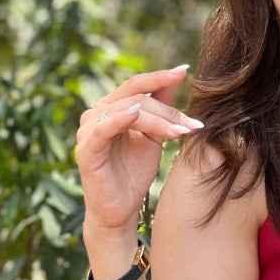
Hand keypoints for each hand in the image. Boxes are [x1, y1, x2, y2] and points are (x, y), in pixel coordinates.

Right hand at [75, 64, 203, 236]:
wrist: (121, 209)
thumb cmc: (134, 173)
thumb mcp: (154, 136)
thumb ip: (161, 107)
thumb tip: (178, 75)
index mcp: (111, 108)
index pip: (136, 85)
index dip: (160, 77)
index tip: (184, 70)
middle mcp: (96, 114)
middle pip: (135, 98)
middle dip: (167, 111)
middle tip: (193, 126)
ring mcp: (88, 131)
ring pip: (126, 111)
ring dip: (157, 120)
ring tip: (180, 133)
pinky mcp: (86, 150)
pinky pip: (102, 129)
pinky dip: (119, 119)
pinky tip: (135, 115)